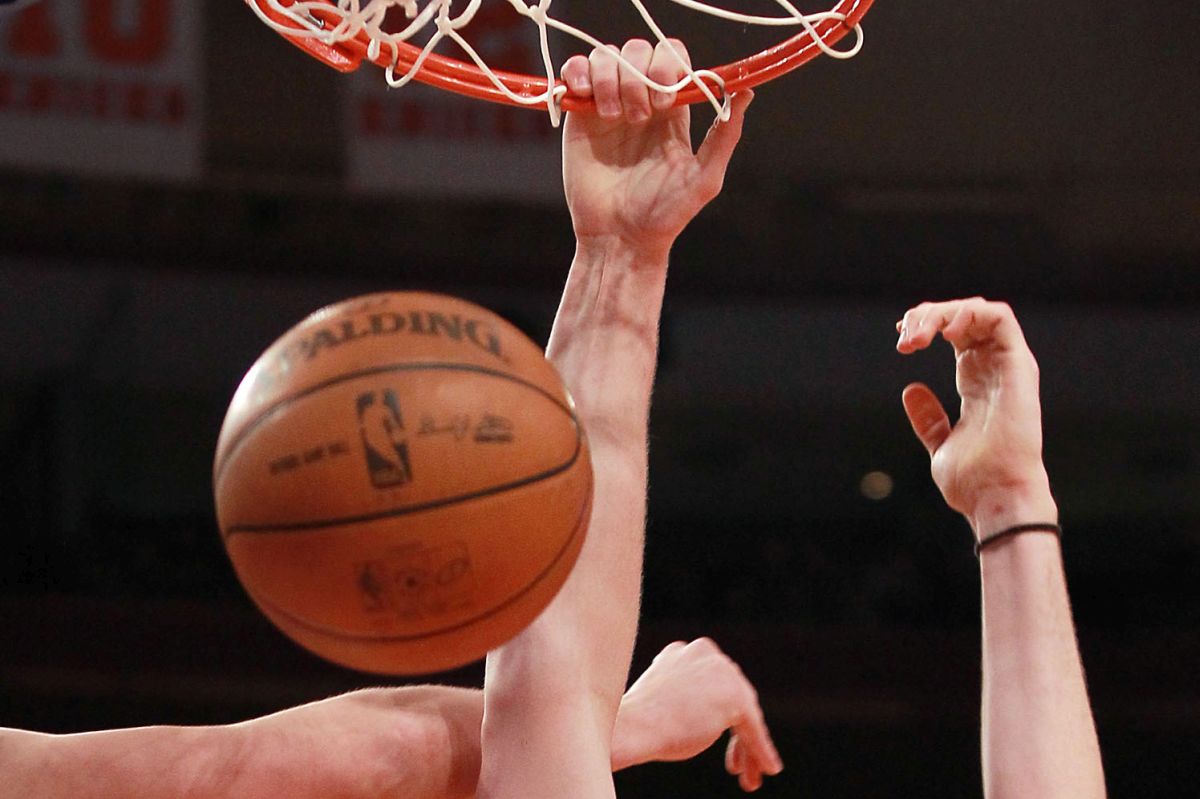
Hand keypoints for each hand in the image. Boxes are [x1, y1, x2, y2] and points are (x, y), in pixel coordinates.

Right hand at [559, 40, 751, 258]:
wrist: (619, 237)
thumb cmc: (664, 215)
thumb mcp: (704, 178)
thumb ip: (724, 135)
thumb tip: (747, 92)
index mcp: (673, 110)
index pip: (672, 56)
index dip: (668, 66)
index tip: (666, 104)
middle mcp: (641, 100)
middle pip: (639, 49)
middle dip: (639, 75)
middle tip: (638, 117)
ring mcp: (608, 104)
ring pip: (607, 55)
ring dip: (610, 78)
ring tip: (613, 117)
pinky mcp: (579, 114)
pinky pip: (575, 70)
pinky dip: (579, 73)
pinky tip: (587, 99)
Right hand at [613, 638, 782, 791]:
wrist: (635, 726)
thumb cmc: (640, 722)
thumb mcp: (663, 700)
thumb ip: (685, 697)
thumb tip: (704, 713)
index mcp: (682, 651)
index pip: (711, 682)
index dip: (715, 714)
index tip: (715, 738)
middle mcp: (705, 652)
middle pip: (732, 696)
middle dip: (736, 733)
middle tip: (735, 766)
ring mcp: (722, 671)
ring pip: (745, 714)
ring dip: (749, 747)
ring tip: (749, 777)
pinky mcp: (736, 696)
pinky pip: (754, 728)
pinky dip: (760, 749)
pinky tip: (767, 767)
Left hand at [896, 298, 1056, 536]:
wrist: (994, 495)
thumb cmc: (973, 481)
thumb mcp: (941, 444)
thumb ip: (930, 418)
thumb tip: (912, 390)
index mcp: (977, 383)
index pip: (956, 335)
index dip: (928, 326)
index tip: (901, 339)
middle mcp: (994, 369)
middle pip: (964, 318)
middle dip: (928, 316)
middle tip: (905, 340)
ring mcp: (1007, 366)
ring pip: (979, 311)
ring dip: (944, 312)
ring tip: (919, 336)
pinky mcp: (1018, 366)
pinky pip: (1000, 318)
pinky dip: (969, 313)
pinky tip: (946, 332)